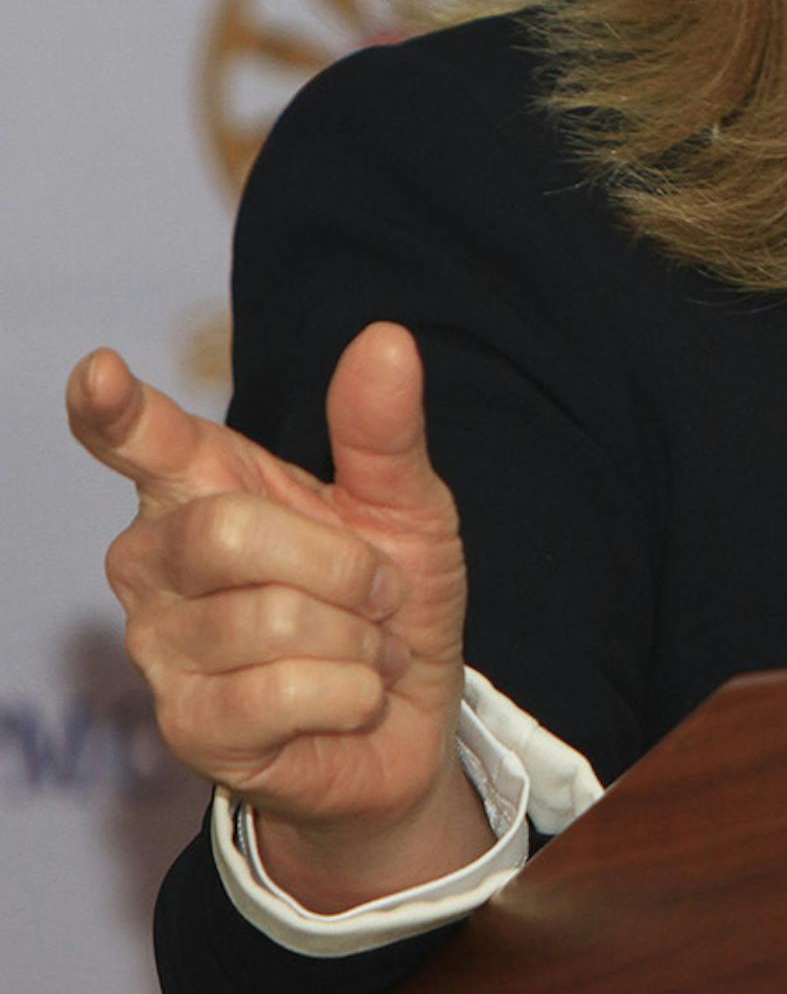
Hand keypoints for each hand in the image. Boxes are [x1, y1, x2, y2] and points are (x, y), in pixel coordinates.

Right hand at [68, 322, 488, 906]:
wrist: (407, 713)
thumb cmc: (389, 594)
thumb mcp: (404, 501)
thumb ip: (382, 427)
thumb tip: (385, 337)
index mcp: (204, 484)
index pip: (141, 438)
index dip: (113, 408)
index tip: (100, 372)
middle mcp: (158, 558)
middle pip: (228, 532)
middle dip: (340, 562)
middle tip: (381, 588)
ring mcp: (161, 645)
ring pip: (268, 621)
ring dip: (357, 636)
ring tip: (366, 646)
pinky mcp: (187, 725)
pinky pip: (280, 694)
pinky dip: (350, 693)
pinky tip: (351, 697)